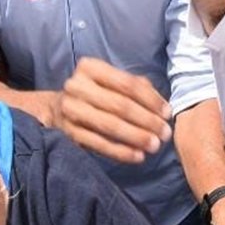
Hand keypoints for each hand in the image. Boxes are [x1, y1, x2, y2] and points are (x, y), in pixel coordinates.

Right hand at [51, 57, 172, 162]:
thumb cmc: (96, 92)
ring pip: (110, 125)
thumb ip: (138, 88)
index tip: (168, 113)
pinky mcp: (68, 133)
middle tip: (165, 134)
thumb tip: (162, 108)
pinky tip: (137, 156)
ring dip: (136, 137)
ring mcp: (70, 110)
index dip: (151, 99)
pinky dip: (120, 152)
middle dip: (147, 121)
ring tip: (154, 146)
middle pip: (120, 105)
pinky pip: (98, 144)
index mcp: (90, 67)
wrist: (56, 108)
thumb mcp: (113, 82)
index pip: (127, 84)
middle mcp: (77, 86)